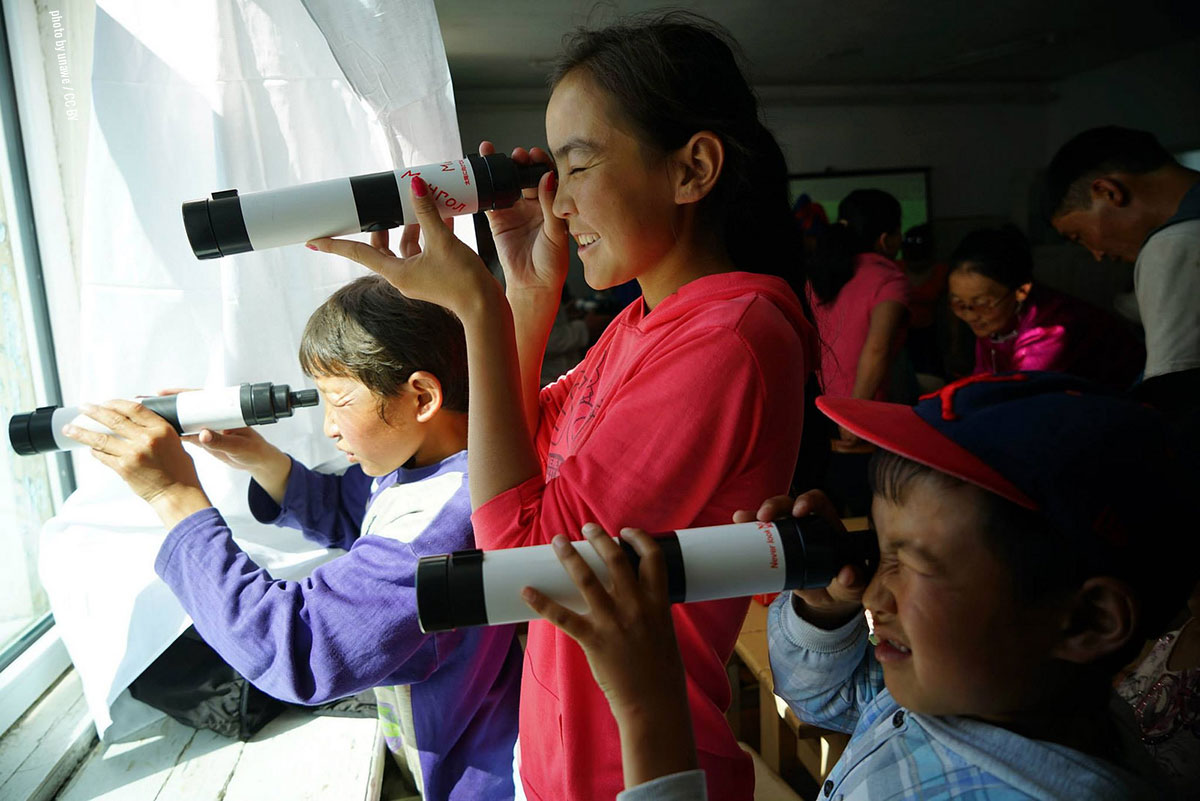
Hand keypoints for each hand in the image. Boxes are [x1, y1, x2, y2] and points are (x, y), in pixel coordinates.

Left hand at [61, 399, 210, 525]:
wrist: (176, 493)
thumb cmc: (179, 470)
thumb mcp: (173, 442)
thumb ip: (154, 430)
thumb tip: (132, 422)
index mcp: (161, 429)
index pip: (134, 408)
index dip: (116, 403)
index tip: (106, 402)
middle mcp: (146, 439)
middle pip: (113, 419)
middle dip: (94, 411)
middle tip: (83, 407)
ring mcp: (133, 453)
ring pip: (101, 438)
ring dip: (82, 432)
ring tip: (70, 428)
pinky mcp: (123, 468)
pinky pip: (103, 456)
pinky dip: (95, 450)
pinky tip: (89, 448)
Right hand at [154, 388, 277, 471]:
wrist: (258, 462)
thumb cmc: (254, 450)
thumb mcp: (239, 446)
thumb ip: (222, 441)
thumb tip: (203, 435)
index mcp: (223, 412)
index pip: (199, 398)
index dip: (180, 394)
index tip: (163, 392)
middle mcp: (213, 418)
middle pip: (186, 407)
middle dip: (167, 404)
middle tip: (144, 401)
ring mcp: (206, 428)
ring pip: (183, 420)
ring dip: (166, 419)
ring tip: (144, 416)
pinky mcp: (204, 440)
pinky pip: (185, 435)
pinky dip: (172, 434)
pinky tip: (157, 434)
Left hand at [308, 175, 499, 320]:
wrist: (485, 307)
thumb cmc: (462, 280)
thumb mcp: (443, 241)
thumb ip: (427, 212)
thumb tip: (414, 185)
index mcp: (396, 272)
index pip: (357, 254)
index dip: (334, 245)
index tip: (313, 240)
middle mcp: (403, 276)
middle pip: (381, 246)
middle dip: (383, 224)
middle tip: (382, 204)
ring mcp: (419, 276)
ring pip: (406, 245)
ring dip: (412, 224)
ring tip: (422, 203)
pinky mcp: (435, 274)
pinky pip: (425, 249)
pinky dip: (429, 233)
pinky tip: (443, 215)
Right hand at [478, 141, 568, 295]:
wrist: (533, 285)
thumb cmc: (552, 263)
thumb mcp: (556, 233)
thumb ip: (551, 205)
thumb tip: (548, 177)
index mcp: (552, 204)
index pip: (546, 176)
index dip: (540, 163)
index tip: (535, 154)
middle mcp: (534, 204)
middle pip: (524, 175)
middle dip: (519, 162)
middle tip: (516, 155)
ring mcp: (515, 210)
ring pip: (506, 183)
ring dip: (499, 168)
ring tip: (491, 153)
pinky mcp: (498, 220)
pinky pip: (489, 199)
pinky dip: (482, 186)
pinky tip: (476, 173)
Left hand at [521, 524, 697, 786]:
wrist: (654, 704)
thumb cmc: (662, 673)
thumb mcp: (665, 632)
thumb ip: (651, 612)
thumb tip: (638, 599)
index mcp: (657, 603)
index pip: (652, 559)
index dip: (638, 539)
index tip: (626, 532)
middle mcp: (636, 606)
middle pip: (615, 559)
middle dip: (599, 538)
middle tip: (586, 527)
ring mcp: (613, 621)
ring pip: (586, 578)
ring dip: (569, 555)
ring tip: (558, 541)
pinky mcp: (593, 639)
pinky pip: (562, 616)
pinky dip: (542, 602)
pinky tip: (527, 590)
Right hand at [733, 491, 867, 626]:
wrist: (828, 600)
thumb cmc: (844, 586)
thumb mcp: (852, 586)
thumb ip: (854, 581)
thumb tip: (846, 575)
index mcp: (827, 526)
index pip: (817, 502)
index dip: (807, 500)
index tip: (799, 511)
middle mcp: (805, 525)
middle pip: (788, 505)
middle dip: (774, 505)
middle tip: (764, 517)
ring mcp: (787, 536)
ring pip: (770, 517)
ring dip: (754, 515)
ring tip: (742, 520)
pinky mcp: (774, 548)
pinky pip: (758, 534)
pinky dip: (746, 530)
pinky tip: (736, 526)